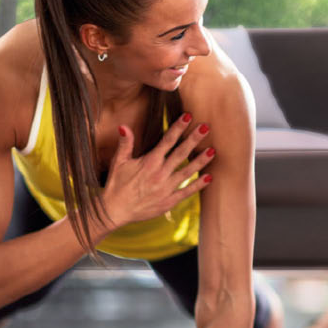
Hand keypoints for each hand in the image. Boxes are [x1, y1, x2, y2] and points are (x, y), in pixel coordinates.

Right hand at [101, 114, 214, 229]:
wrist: (114, 211)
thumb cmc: (116, 185)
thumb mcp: (118, 162)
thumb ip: (125, 144)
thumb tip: (124, 126)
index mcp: (149, 162)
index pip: (167, 141)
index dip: (178, 127)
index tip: (188, 116)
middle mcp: (160, 174)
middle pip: (181, 153)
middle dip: (194, 139)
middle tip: (206, 127)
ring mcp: (165, 189)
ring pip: (187, 172)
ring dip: (201, 161)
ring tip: (213, 151)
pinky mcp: (168, 202)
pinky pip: (186, 192)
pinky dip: (198, 185)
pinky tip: (209, 178)